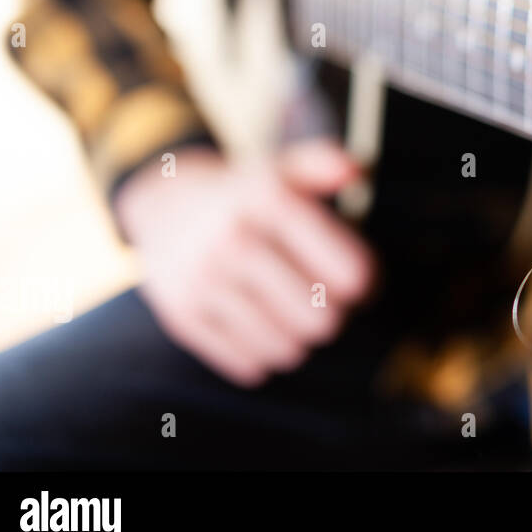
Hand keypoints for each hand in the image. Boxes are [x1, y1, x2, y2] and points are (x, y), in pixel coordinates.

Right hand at [115, 139, 376, 386]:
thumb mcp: (284, 170)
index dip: (367, 284)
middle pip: (322, 320)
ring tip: (292, 313)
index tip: (362, 281)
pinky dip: (262, 354)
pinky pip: (249, 366)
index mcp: (269, 200)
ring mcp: (203, 281)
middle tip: (325, 300)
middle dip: (333, 315)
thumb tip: (359, 171)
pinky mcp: (181, 317)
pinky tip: (258, 325)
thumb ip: (325, 165)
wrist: (164, 204)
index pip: (348, 272)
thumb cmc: (247, 195)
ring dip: (299, 338)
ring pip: (286, 349)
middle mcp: (233, 240)